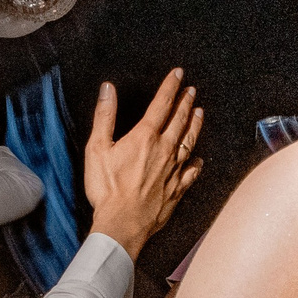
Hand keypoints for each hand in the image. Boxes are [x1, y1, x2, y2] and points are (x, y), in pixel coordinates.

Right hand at [84, 70, 202, 257]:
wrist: (122, 224)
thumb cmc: (107, 189)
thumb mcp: (97, 149)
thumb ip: (104, 117)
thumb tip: (108, 90)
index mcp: (145, 137)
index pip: (161, 104)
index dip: (170, 87)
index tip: (178, 74)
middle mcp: (164, 150)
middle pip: (179, 120)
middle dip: (186, 102)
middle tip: (191, 90)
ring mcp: (174, 171)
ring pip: (190, 142)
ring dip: (195, 125)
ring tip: (199, 113)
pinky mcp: (177, 189)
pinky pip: (192, 173)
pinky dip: (197, 163)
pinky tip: (199, 159)